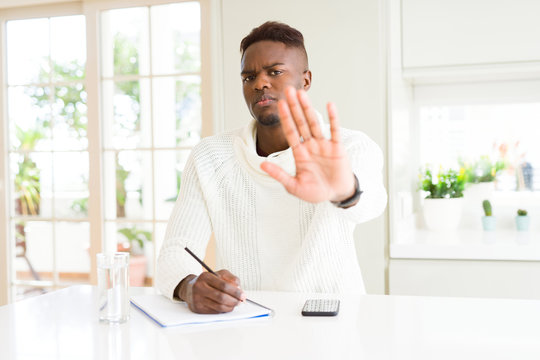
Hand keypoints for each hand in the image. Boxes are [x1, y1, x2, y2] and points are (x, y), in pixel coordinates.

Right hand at [178, 270, 245, 313]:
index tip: (243, 295)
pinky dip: (224, 310)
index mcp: (205, 277)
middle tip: (241, 301)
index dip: (235, 291)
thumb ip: (231, 278)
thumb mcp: (219, 274)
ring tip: (235, 304)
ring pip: (219, 306)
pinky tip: (227, 306)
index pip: (224, 285)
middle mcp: (199, 288)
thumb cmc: (208, 281)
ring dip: (231, 307)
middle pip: (221, 297)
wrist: (189, 289)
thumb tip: (239, 288)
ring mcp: (198, 299)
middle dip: (234, 300)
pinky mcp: (198, 309)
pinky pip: (215, 312)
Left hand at [260, 86, 355, 202]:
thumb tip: (262, 165)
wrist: (336, 195)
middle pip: (300, 122)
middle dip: (294, 107)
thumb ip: (279, 175)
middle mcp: (310, 145)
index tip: (280, 104)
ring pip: (314, 123)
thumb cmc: (315, 192)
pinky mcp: (337, 148)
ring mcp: (323, 145)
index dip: (285, 118)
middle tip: (288, 90)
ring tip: (302, 94)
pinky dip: (333, 118)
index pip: (290, 132)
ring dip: (308, 108)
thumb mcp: (294, 186)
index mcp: (299, 153)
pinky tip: (330, 105)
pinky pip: (334, 130)